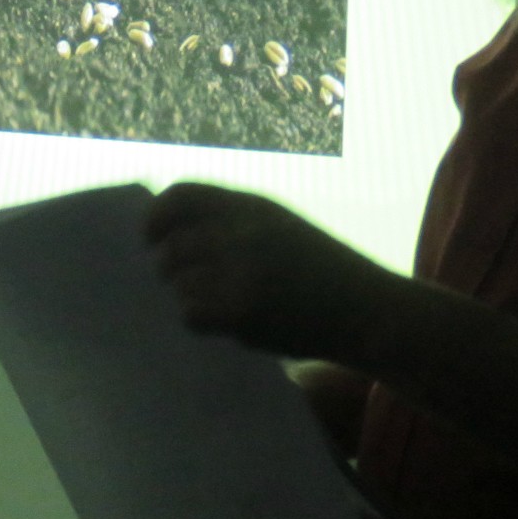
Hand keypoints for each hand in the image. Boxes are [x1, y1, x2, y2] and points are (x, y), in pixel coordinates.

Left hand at [143, 182, 398, 363]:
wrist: (369, 311)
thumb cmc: (323, 273)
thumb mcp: (281, 227)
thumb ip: (234, 223)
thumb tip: (170, 236)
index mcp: (252, 205)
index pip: (181, 194)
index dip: (155, 216)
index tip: (148, 238)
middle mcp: (244, 231)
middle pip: (171, 247)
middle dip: (168, 269)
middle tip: (179, 285)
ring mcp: (243, 270)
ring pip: (178, 284)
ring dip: (188, 297)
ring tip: (216, 306)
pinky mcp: (244, 310)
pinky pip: (191, 313)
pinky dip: (198, 321)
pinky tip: (222, 324)